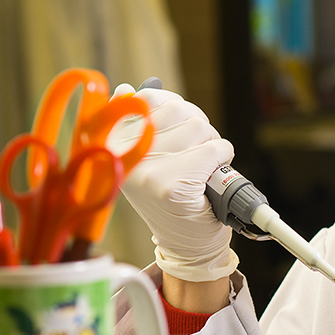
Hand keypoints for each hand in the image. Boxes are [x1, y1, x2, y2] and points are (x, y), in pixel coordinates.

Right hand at [109, 84, 237, 281]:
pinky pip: (214, 150)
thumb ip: (139, 125)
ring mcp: (144, 171)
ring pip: (200, 127)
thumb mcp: (150, 158)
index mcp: (112, 144)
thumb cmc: (174, 198)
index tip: (179, 131)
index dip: (176, 111)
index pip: (148, 99)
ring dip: (212, 146)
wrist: (189, 245)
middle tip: (194, 158)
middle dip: (199, 130)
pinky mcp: (169, 186)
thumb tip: (125, 90)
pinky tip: (209, 179)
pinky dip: (222, 160)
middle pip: (180, 110)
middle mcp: (121, 155)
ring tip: (201, 170)